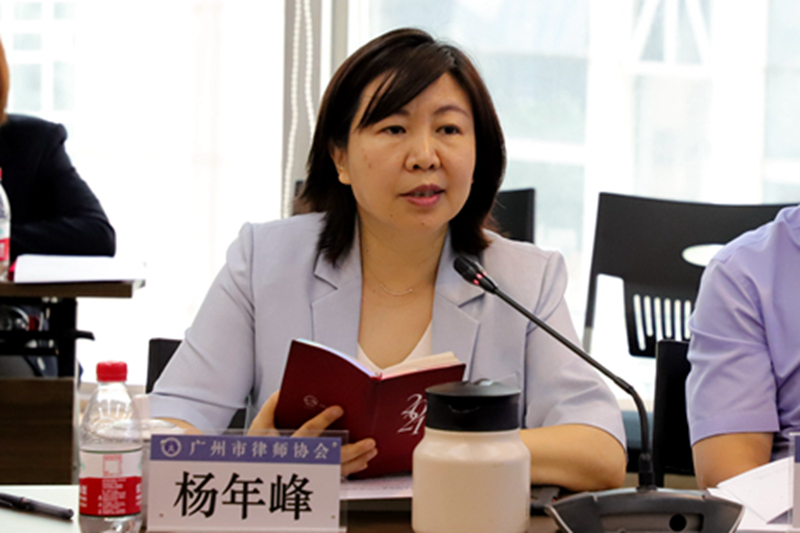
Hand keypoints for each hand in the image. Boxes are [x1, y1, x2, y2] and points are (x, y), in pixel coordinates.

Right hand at [249, 390, 377, 475]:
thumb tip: (284, 391)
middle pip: (330, 458)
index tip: (338, 410)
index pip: (307, 433)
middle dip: (352, 450)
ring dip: (357, 461)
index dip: (324, 420)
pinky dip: (351, 470)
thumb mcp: (259, 427)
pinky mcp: (314, 481)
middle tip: (369, 442)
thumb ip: (271, 406)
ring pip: (337, 471)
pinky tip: (361, 463)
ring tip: (371, 450)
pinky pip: (336, 478)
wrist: (254, 478)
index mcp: (287, 447)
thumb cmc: (256, 453)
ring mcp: (308, 474)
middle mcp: (300, 463)